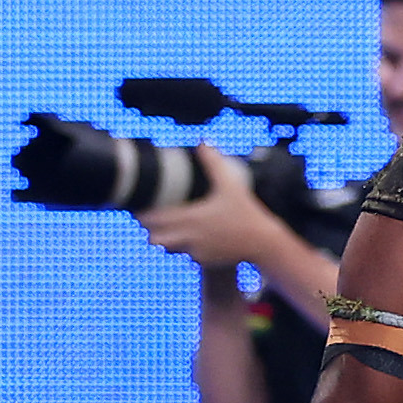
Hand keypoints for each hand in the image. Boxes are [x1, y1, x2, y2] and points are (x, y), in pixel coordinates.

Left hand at [136, 147, 288, 266]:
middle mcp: (190, 237)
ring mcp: (196, 252)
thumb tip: (203, 141)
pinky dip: (185, 247)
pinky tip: (192, 237)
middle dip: (151, 229)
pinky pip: (186, 255)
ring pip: (169, 248)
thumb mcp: (230, 185)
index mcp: (192, 218)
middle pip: (154, 238)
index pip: (154, 220)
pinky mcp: (204, 261)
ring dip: (166, 239)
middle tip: (153, 217)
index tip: (138, 207)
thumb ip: (213, 163)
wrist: (263, 243)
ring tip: (170, 226)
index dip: (143, 214)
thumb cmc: (247, 212)